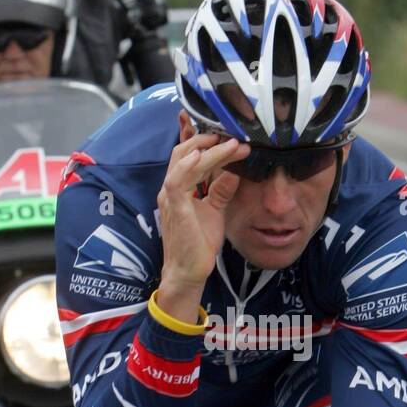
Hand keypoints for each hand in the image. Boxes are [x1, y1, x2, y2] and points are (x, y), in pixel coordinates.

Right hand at [155, 132, 250, 320]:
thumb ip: (221, 190)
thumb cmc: (197, 243)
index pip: (189, 155)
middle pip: (183, 150)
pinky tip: (203, 155)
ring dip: (208, 149)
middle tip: (233, 136)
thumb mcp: (215, 210)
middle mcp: (171, 187)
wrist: (189, 271)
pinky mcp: (175, 207)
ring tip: (231, 144)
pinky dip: (188, 165)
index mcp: (179, 187)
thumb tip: (235, 171)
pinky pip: (177, 179)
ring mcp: (171, 196)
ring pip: (184, 160)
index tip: (231, 137)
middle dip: (207, 138)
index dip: (206, 141)